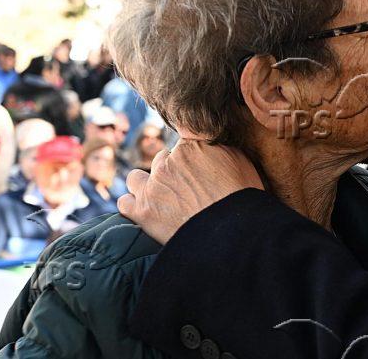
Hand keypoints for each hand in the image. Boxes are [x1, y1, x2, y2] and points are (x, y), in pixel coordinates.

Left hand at [118, 140, 263, 243]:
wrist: (232, 234)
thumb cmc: (242, 199)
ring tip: (162, 199)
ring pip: (137, 178)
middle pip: (162, 158)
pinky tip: (146, 212)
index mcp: (192, 145)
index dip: (191, 149)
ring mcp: (153, 185)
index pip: (182, 133)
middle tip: (187, 188)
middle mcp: (169, 160)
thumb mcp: (240, 161)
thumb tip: (209, 143)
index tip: (198, 160)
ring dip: (146, 185)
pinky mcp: (142, 211)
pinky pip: (125, 202)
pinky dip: (134, 206)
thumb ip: (218, 146)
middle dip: (172, 170)